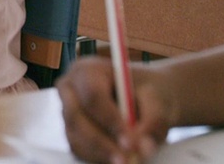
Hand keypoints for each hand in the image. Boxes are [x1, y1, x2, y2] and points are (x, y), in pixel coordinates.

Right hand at [58, 57, 173, 163]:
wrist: (145, 98)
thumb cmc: (149, 92)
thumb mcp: (157, 100)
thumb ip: (153, 120)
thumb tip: (143, 147)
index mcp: (88, 69)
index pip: (92, 94)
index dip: (110, 119)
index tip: (130, 142)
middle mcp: (70, 88)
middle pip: (76, 117)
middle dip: (101, 142)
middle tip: (128, 159)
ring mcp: (66, 112)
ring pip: (76, 137)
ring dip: (102, 154)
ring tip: (130, 161)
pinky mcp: (70, 132)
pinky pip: (78, 150)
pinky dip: (98, 158)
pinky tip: (119, 158)